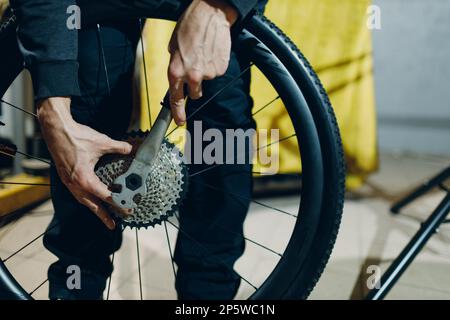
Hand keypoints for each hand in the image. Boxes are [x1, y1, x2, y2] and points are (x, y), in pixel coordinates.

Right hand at [37, 97, 132, 229]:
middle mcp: (76, 185)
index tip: (128, 208)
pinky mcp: (66, 178)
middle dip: (103, 216)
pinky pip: (77, 194)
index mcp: (85, 179)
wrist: (56, 131)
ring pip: (83, 201)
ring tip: (104, 217)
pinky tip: (91, 200)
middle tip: (113, 225)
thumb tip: (132, 148)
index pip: (105, 196)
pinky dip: (86, 200)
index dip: (118, 203)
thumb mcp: (102, 143)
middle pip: (92, 206)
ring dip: (94, 209)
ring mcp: (69, 183)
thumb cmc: (76, 137)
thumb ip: (119, 147)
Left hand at [168, 0, 237, 124]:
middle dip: (194, 86)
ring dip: (205, 72)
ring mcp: (208, 74)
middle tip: (195, 69)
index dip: (177, 113)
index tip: (180, 121)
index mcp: (175, 71)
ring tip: (204, 53)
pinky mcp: (221, 69)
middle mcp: (192, 76)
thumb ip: (175, 66)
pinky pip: (217, 73)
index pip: (175, 99)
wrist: (211, 14)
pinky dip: (215, 65)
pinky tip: (212, 51)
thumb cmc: (189, 27)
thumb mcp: (173, 47)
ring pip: (207, 81)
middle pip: (194, 94)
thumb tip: (179, 79)